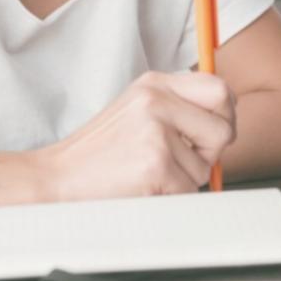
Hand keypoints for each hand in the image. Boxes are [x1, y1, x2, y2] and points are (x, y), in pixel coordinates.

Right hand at [31, 71, 236, 201]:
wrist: (56, 179)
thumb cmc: (97, 154)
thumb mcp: (135, 112)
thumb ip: (176, 109)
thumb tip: (225, 120)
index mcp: (154, 83)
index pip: (219, 88)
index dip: (224, 116)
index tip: (209, 134)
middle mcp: (156, 99)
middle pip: (224, 125)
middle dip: (214, 150)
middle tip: (187, 159)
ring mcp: (156, 130)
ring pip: (207, 165)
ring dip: (185, 179)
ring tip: (149, 173)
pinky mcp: (156, 163)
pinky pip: (189, 189)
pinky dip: (171, 196)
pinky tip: (143, 186)